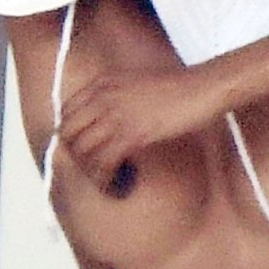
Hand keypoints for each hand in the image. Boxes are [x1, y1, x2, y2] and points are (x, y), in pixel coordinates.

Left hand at [58, 68, 213, 189]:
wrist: (201, 88)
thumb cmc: (179, 88)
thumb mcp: (137, 84)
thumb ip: (118, 96)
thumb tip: (110, 118)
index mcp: (103, 83)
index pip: (66, 111)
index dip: (69, 134)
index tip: (81, 149)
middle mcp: (103, 98)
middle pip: (67, 132)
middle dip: (74, 155)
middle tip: (90, 168)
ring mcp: (116, 115)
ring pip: (82, 150)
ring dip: (89, 170)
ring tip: (103, 181)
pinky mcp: (132, 134)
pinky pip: (103, 162)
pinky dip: (104, 178)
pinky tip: (113, 185)